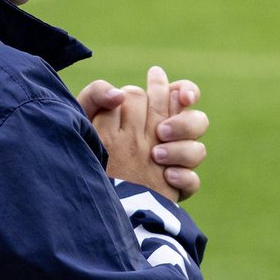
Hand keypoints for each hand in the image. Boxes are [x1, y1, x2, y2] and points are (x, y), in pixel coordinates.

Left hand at [77, 66, 208, 201]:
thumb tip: (118, 95)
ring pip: (198, 150)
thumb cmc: (84, 143)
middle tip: (160, 132)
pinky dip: (183, 177)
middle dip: (182, 123)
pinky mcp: (170, 189)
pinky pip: (192, 181)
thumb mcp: (84, 116)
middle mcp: (166, 136)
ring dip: (180, 149)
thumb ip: (96, 94)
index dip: (187, 91)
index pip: (181, 94)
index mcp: (151, 112)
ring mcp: (171, 162)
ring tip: (155, 155)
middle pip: (197, 120)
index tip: (182, 97)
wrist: (82, 185)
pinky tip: (167, 176)